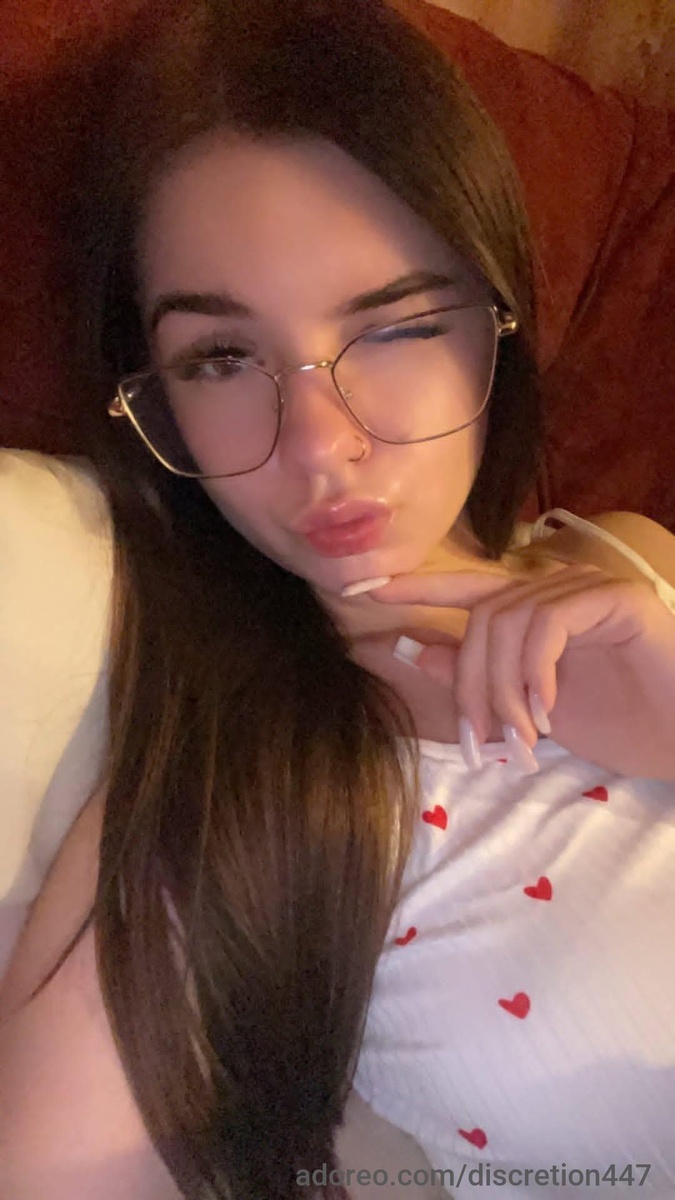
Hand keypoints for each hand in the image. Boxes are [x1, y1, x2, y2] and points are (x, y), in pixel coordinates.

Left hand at [371, 562, 674, 778]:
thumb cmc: (620, 723)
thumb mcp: (531, 707)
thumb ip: (477, 674)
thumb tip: (412, 647)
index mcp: (534, 607)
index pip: (466, 587)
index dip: (415, 585)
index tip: (360, 587)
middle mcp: (557, 586)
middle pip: (480, 616)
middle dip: (469, 684)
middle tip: (481, 743)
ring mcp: (587, 587)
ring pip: (508, 621)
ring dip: (503, 689)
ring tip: (521, 739)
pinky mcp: (615, 598)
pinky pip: (548, 621)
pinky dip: (535, 669)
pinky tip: (547, 710)